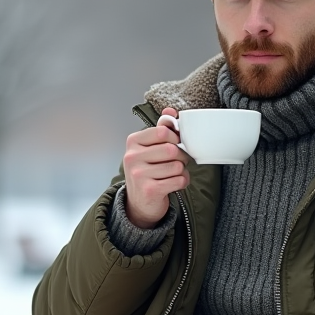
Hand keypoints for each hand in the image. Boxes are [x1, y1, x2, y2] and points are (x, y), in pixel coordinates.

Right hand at [123, 107, 189, 227]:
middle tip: (176, 162)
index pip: (163, 131)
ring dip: (182, 171)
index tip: (174, 145)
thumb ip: (161, 129)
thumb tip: (170, 111)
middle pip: (172, 149)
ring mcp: (139, 174)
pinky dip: (182, 182)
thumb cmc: (147, 171)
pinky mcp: (149, 190)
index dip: (175, 138)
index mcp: (133, 142)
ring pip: (177, 166)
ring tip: (173, 174)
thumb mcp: (150, 148)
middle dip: (181, 156)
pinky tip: (173, 184)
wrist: (139, 203)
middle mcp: (132, 157)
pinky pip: (179, 180)